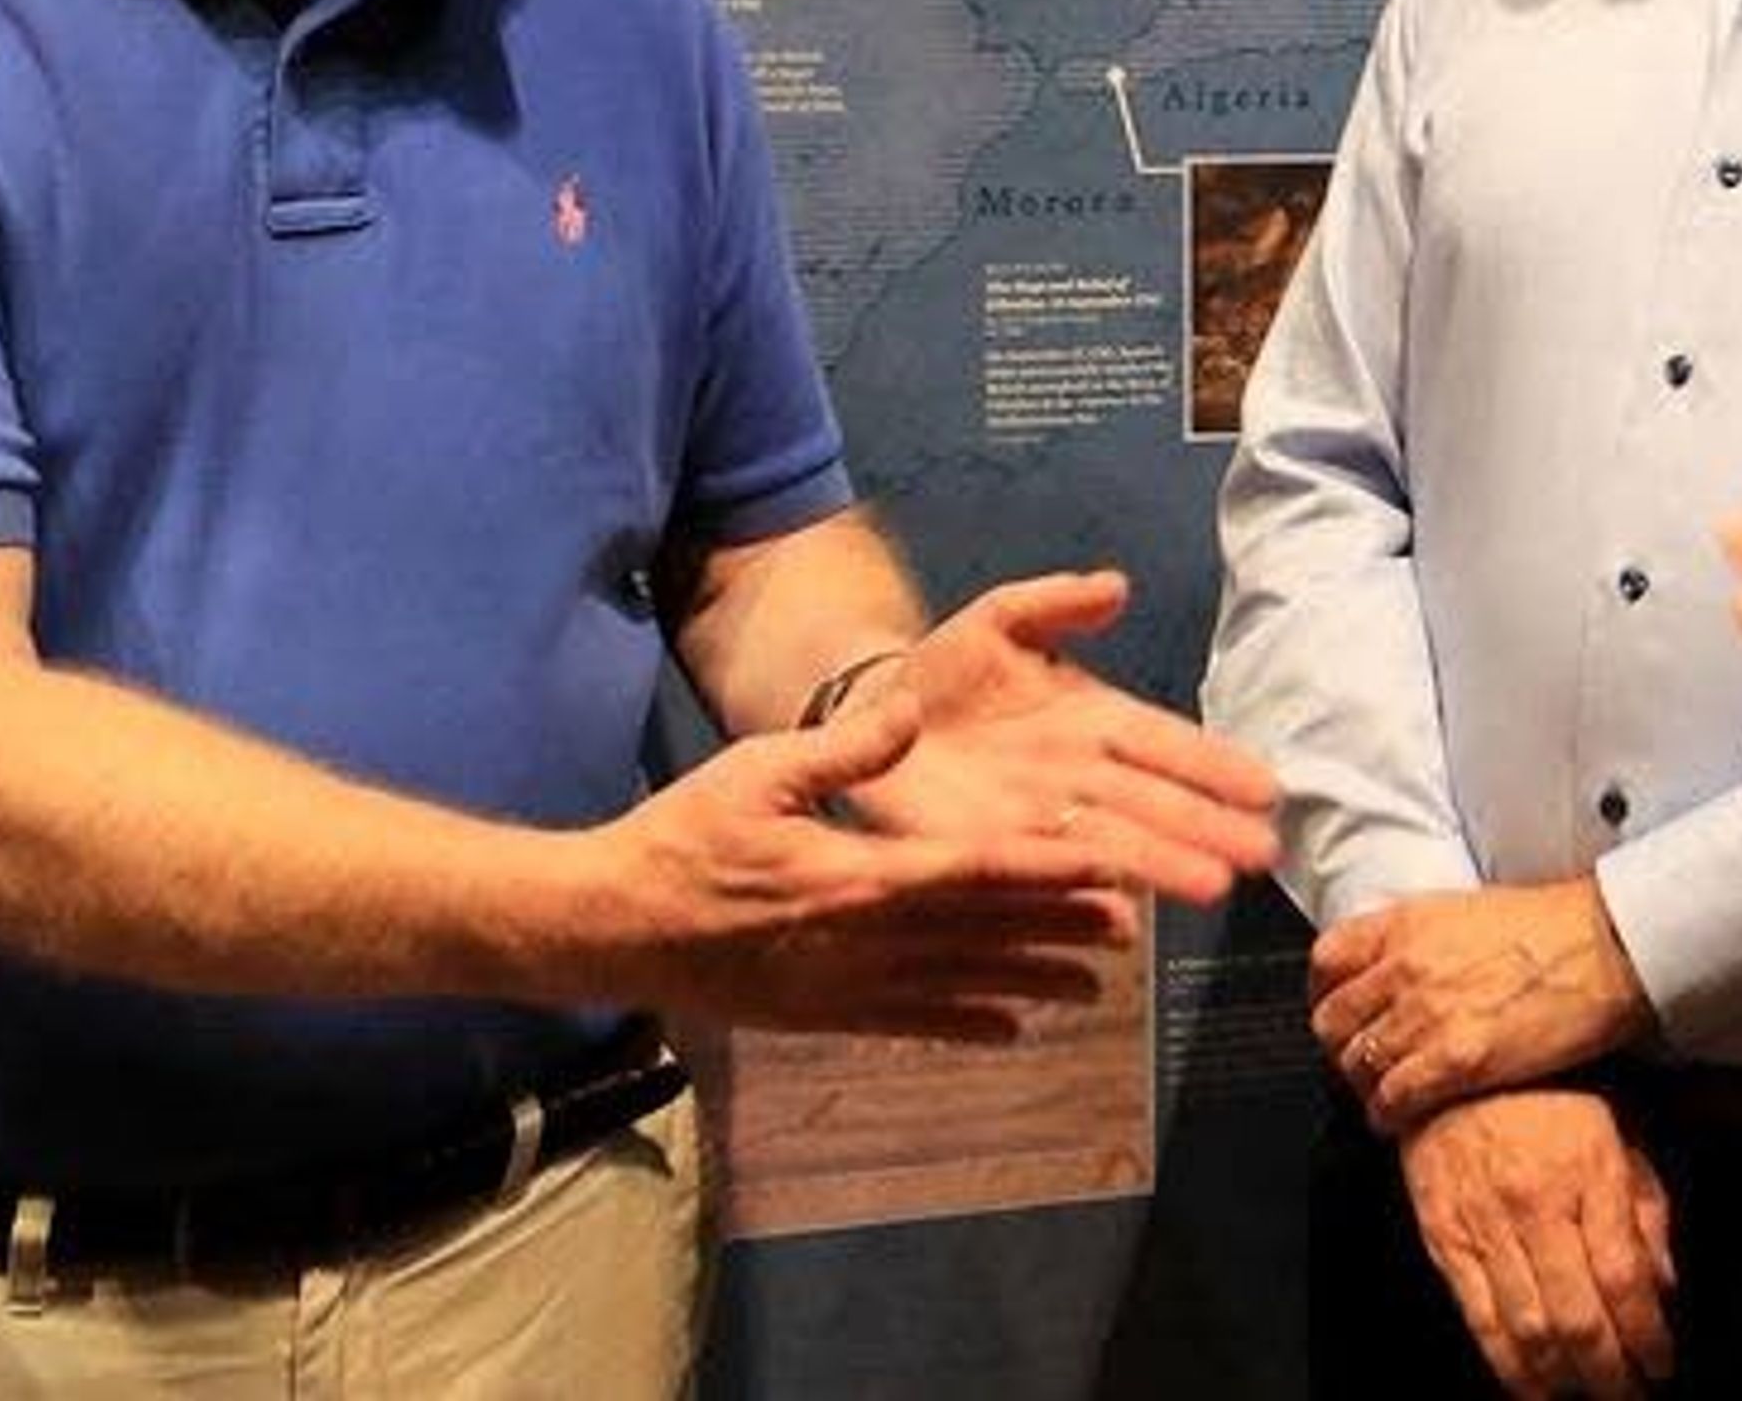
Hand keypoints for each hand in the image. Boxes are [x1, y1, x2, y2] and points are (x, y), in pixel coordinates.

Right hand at [595, 693, 1129, 1039]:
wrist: (610, 926)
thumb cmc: (682, 836)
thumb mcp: (756, 771)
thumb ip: (842, 749)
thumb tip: (912, 712)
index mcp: (852, 877)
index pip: (973, 872)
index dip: (1046, 870)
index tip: (1107, 866)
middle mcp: (859, 941)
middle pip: (979, 934)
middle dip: (1055, 930)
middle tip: (1131, 927)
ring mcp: (840, 987)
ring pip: (955, 984)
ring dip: (1026, 982)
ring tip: (1095, 983)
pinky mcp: (819, 1015)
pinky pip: (907, 1023)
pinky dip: (963, 1025)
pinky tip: (1012, 1029)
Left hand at [839, 570, 1279, 904]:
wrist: (870, 714)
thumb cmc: (946, 668)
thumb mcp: (1001, 619)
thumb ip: (1057, 603)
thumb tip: (1117, 585)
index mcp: (1091, 717)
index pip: (1163, 741)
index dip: (1212, 764)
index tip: (1265, 786)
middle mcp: (1079, 776)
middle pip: (1153, 803)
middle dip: (1207, 827)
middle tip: (1261, 852)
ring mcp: (1040, 820)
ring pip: (1114, 844)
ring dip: (1164, 865)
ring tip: (1214, 885)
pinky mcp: (992, 853)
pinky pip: (1046, 874)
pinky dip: (1085, 892)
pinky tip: (1125, 918)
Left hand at [1314, 881, 1653, 1129]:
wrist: (1606, 949)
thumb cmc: (1554, 929)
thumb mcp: (1467, 910)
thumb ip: (1420, 938)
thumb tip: (1395, 963)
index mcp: (1406, 923)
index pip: (1327, 961)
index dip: (1323, 994)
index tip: (1334, 1010)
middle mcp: (1406, 967)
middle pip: (1333, 1020)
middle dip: (1342, 1046)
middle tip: (1361, 1060)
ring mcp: (1427, 1015)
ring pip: (1358, 1065)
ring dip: (1365, 1086)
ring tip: (1382, 1094)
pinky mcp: (1456, 1060)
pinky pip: (1393, 1099)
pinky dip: (1387, 1115)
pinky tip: (1398, 1119)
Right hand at [1399, 1091, 1677, 1397]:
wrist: (1452, 1067)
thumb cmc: (1545, 1095)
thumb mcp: (1617, 1132)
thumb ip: (1645, 1207)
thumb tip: (1663, 1286)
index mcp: (1588, 1171)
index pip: (1623, 1277)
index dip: (1646, 1335)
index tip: (1661, 1363)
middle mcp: (1536, 1204)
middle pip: (1577, 1317)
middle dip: (1609, 1374)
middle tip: (1628, 1394)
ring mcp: (1485, 1226)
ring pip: (1528, 1330)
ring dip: (1562, 1381)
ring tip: (1585, 1398)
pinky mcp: (1445, 1242)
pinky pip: (1479, 1320)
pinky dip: (1507, 1366)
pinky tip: (1532, 1387)